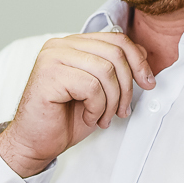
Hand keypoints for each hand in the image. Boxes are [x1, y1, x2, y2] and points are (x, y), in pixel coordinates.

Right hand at [0, 31, 154, 177]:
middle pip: (115, 53)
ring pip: (106, 70)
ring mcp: (52, 57)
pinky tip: (87, 117)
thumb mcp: (100, 92)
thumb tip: (143, 54)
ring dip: (111, 101)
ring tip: (102, 117)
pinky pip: (91, 86)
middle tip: (122, 111)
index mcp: (73, 44)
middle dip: (127, 87)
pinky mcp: (48, 74)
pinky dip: (96, 108)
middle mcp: (60, 45)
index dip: (138, 61)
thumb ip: (116, 70)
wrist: (35, 143)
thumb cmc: (64, 119)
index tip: (148, 83)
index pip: (116, 39)